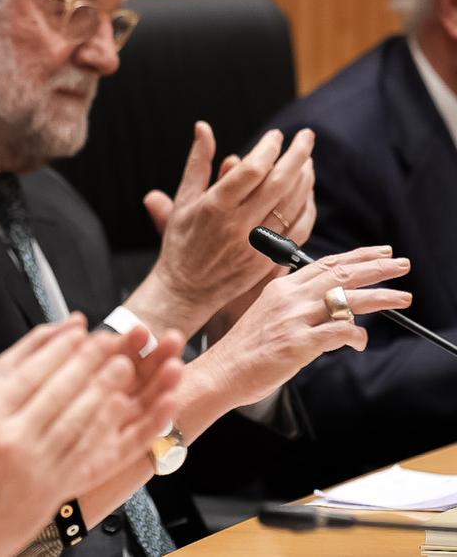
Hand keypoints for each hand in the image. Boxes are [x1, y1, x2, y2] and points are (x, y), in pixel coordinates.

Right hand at [0, 315, 182, 556]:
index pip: (22, 370)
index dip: (51, 344)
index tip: (72, 326)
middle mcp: (13, 439)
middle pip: (58, 387)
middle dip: (86, 358)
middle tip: (107, 336)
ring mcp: (37, 464)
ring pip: (78, 416)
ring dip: (103, 387)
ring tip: (122, 364)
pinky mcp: (54, 487)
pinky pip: (86, 451)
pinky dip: (105, 427)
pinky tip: (119, 410)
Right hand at [134, 123, 315, 332]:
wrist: (185, 290)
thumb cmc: (181, 242)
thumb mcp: (183, 200)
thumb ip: (198, 162)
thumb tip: (203, 127)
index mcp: (214, 207)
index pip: (252, 169)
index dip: (268, 148)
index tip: (276, 135)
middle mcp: (237, 226)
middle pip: (280, 183)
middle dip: (298, 155)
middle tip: (307, 136)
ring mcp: (256, 245)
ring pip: (293, 204)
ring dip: (305, 179)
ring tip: (307, 160)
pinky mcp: (268, 260)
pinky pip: (298, 229)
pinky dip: (306, 207)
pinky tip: (306, 193)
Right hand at [199, 245, 411, 407]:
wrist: (221, 372)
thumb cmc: (244, 350)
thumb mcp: (267, 315)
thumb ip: (295, 305)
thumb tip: (331, 308)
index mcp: (281, 289)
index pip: (325, 264)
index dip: (357, 256)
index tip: (380, 253)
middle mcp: (289, 298)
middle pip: (341, 274)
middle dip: (377, 268)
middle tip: (402, 264)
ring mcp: (294, 320)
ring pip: (346, 299)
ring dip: (380, 297)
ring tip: (403, 298)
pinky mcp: (298, 343)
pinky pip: (340, 333)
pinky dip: (356, 336)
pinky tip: (361, 342)